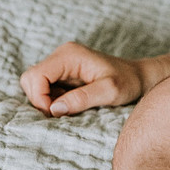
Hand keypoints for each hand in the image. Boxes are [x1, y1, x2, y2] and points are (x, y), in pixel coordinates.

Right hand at [20, 41, 145, 115]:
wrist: (139, 77)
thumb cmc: (129, 82)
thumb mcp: (110, 92)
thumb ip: (83, 99)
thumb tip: (54, 109)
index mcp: (69, 55)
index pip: (35, 76)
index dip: (39, 98)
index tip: (56, 114)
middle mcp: (61, 55)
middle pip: (30, 80)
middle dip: (40, 100)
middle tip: (62, 113)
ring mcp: (61, 63)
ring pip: (35, 85)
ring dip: (46, 102)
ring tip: (69, 109)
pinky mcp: (64, 73)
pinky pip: (46, 88)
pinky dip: (52, 100)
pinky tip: (71, 105)